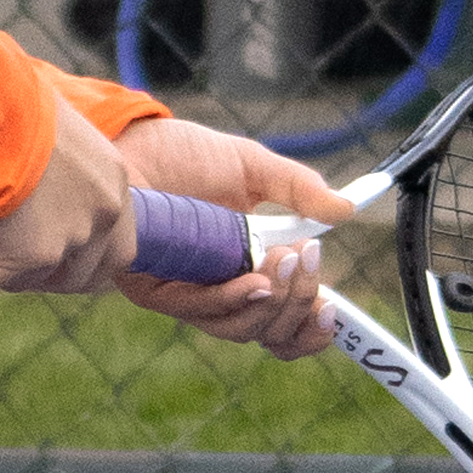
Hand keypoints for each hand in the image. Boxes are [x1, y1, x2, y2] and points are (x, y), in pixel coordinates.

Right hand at [0, 85, 154, 296]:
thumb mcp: (38, 119)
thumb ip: (44, 152)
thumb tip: (17, 164)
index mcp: (113, 176)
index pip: (118, 240)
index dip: (79, 252)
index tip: (37, 242)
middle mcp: (104, 209)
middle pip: (85, 273)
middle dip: (44, 274)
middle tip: (0, 254)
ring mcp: (73, 235)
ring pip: (33, 277)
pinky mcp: (35, 254)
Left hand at [109, 112, 351, 356]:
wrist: (128, 139)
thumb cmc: (181, 154)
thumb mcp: (251, 167)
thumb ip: (297, 189)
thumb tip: (345, 210)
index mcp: (247, 268)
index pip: (284, 322)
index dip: (311, 328)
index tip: (333, 310)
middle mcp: (218, 290)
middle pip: (268, 333)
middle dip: (297, 305)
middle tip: (307, 261)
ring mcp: (186, 294)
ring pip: (239, 328)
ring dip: (273, 301)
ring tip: (286, 261)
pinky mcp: (153, 290)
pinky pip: (200, 309)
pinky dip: (234, 298)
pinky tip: (256, 280)